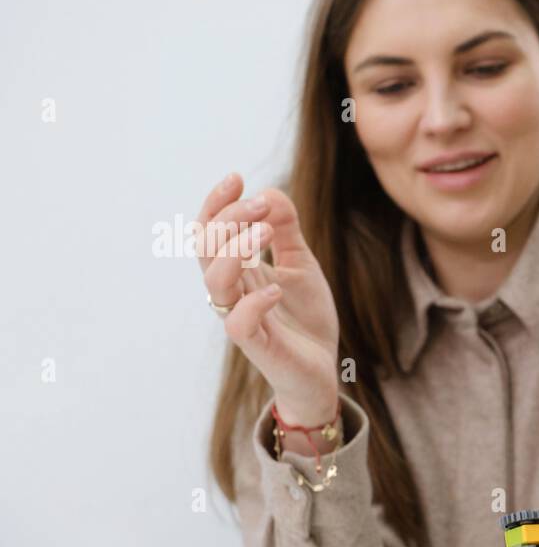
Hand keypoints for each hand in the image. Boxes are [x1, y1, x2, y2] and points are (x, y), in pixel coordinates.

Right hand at [196, 172, 339, 423]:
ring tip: (266, 233)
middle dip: (228, 218)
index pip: (210, 230)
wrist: (322, 368)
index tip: (237, 178)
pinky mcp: (257, 345)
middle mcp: (232, 291)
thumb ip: (286, 230)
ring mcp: (242, 317)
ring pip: (215, 282)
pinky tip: (276, 288)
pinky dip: (254, 302)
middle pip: (207, 248)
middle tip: (260, 204)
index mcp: (237, 269)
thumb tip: (269, 192)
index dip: (216, 203)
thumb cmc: (304, 317)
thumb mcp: (300, 263)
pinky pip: (239, 322)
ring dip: (236, 251)